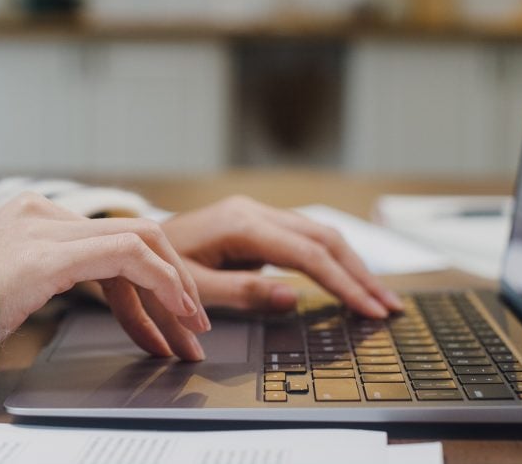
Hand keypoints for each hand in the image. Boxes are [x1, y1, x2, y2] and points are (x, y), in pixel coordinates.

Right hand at [0, 193, 209, 360]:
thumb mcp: (6, 294)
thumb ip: (44, 285)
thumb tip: (78, 308)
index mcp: (31, 219)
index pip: (108, 245)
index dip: (146, 286)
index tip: (166, 325)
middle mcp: (43, 213)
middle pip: (133, 240)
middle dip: (172, 285)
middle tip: (194, 327)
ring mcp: (46, 227)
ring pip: (142, 241)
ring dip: (175, 289)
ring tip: (192, 330)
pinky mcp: (51, 251)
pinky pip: (129, 255)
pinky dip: (161, 283)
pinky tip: (176, 312)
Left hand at [161, 196, 402, 317]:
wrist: (133, 241)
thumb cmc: (156, 266)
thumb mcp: (194, 287)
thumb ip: (244, 292)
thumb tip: (293, 297)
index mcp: (241, 225)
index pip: (308, 254)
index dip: (343, 283)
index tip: (369, 308)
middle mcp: (255, 212)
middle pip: (324, 238)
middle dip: (360, 274)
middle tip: (388, 307)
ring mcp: (257, 215)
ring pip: (319, 235)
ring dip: (351, 265)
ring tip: (377, 297)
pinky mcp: (257, 225)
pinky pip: (304, 239)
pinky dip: (331, 260)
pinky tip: (346, 279)